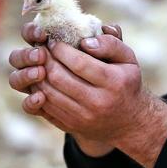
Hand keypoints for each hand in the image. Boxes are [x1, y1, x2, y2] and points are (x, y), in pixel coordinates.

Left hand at [37, 32, 166, 167]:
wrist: (127, 121)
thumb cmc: (125, 82)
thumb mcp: (128, 59)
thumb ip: (111, 44)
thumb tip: (86, 41)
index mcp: (113, 82)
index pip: (79, 63)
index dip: (61, 50)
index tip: (54, 41)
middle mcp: (98, 102)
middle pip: (59, 78)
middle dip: (46, 60)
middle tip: (42, 50)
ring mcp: (83, 117)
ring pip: (48, 93)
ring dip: (39, 75)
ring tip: (40, 63)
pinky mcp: (71, 126)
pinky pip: (45, 107)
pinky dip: (38, 91)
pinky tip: (41, 79)